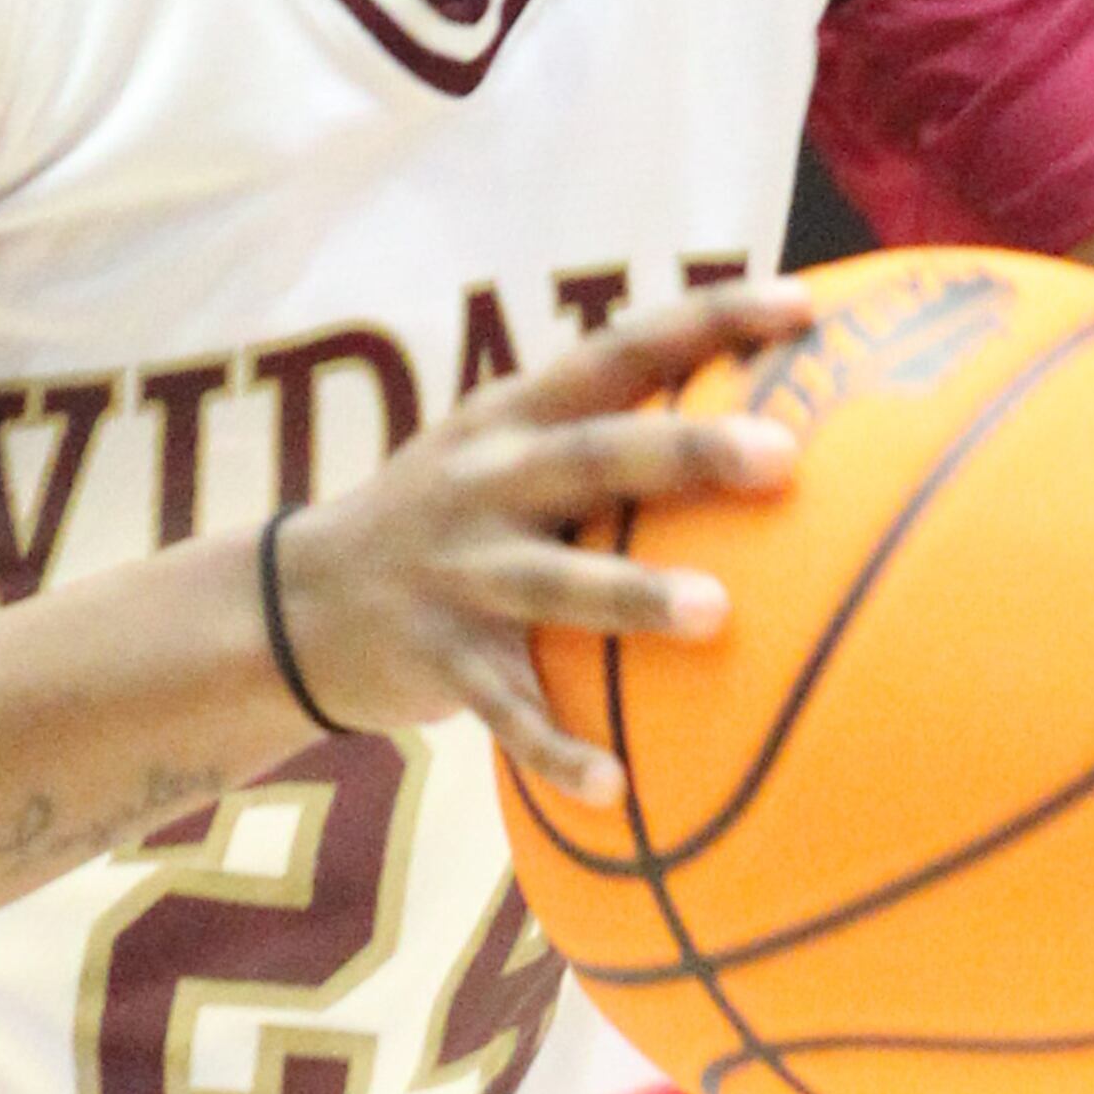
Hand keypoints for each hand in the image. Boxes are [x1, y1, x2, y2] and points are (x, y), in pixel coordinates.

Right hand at [272, 283, 816, 802]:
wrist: (294, 602)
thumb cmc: (449, 520)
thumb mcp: (501, 451)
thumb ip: (603, 432)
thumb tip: (764, 419)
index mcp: (515, 418)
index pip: (619, 349)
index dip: (707, 321)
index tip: (800, 304)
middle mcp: (488, 483)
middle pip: (594, 456)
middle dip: (686, 449)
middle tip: (783, 454)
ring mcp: (460, 572)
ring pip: (555, 583)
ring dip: (635, 595)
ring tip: (718, 613)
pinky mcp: (439, 658)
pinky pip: (507, 711)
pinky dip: (557, 749)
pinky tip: (617, 788)